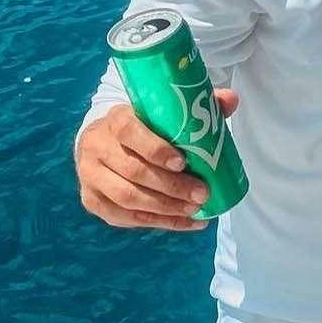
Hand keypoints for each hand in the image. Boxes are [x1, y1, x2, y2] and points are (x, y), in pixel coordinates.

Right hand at [76, 89, 239, 231]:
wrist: (104, 141)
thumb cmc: (143, 126)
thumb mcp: (163, 112)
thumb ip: (195, 105)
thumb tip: (231, 100)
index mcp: (115, 119)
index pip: (130, 132)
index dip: (156, 149)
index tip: (182, 162)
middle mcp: (97, 147)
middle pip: (133, 171)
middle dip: (171, 186)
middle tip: (201, 193)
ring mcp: (90, 176)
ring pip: (127, 198)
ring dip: (165, 208)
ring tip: (194, 209)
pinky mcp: (92, 200)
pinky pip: (124, 217)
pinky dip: (158, 222)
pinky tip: (184, 222)